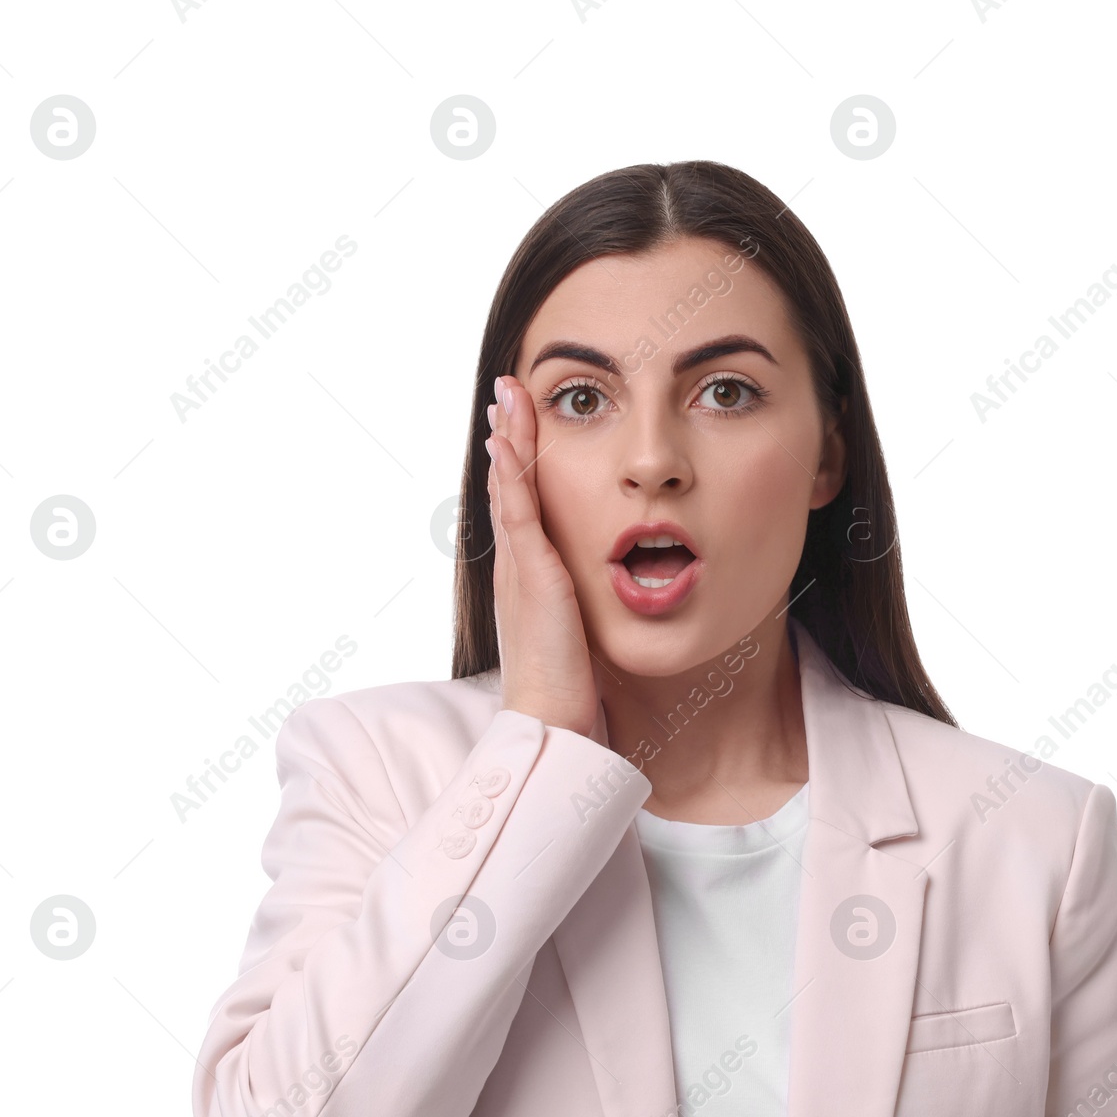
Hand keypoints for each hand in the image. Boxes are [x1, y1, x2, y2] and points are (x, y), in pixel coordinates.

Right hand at [485, 374, 598, 737]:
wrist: (552, 725)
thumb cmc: (570, 691)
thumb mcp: (580, 636)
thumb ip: (586, 609)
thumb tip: (612, 594)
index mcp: (530, 579)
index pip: (524, 507)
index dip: (521, 464)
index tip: (521, 425)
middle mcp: (517, 569)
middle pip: (509, 487)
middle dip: (509, 437)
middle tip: (506, 390)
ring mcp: (520, 571)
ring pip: (509, 490)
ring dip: (508, 439)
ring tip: (505, 395)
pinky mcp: (532, 579)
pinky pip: (518, 515)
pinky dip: (512, 475)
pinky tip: (507, 441)